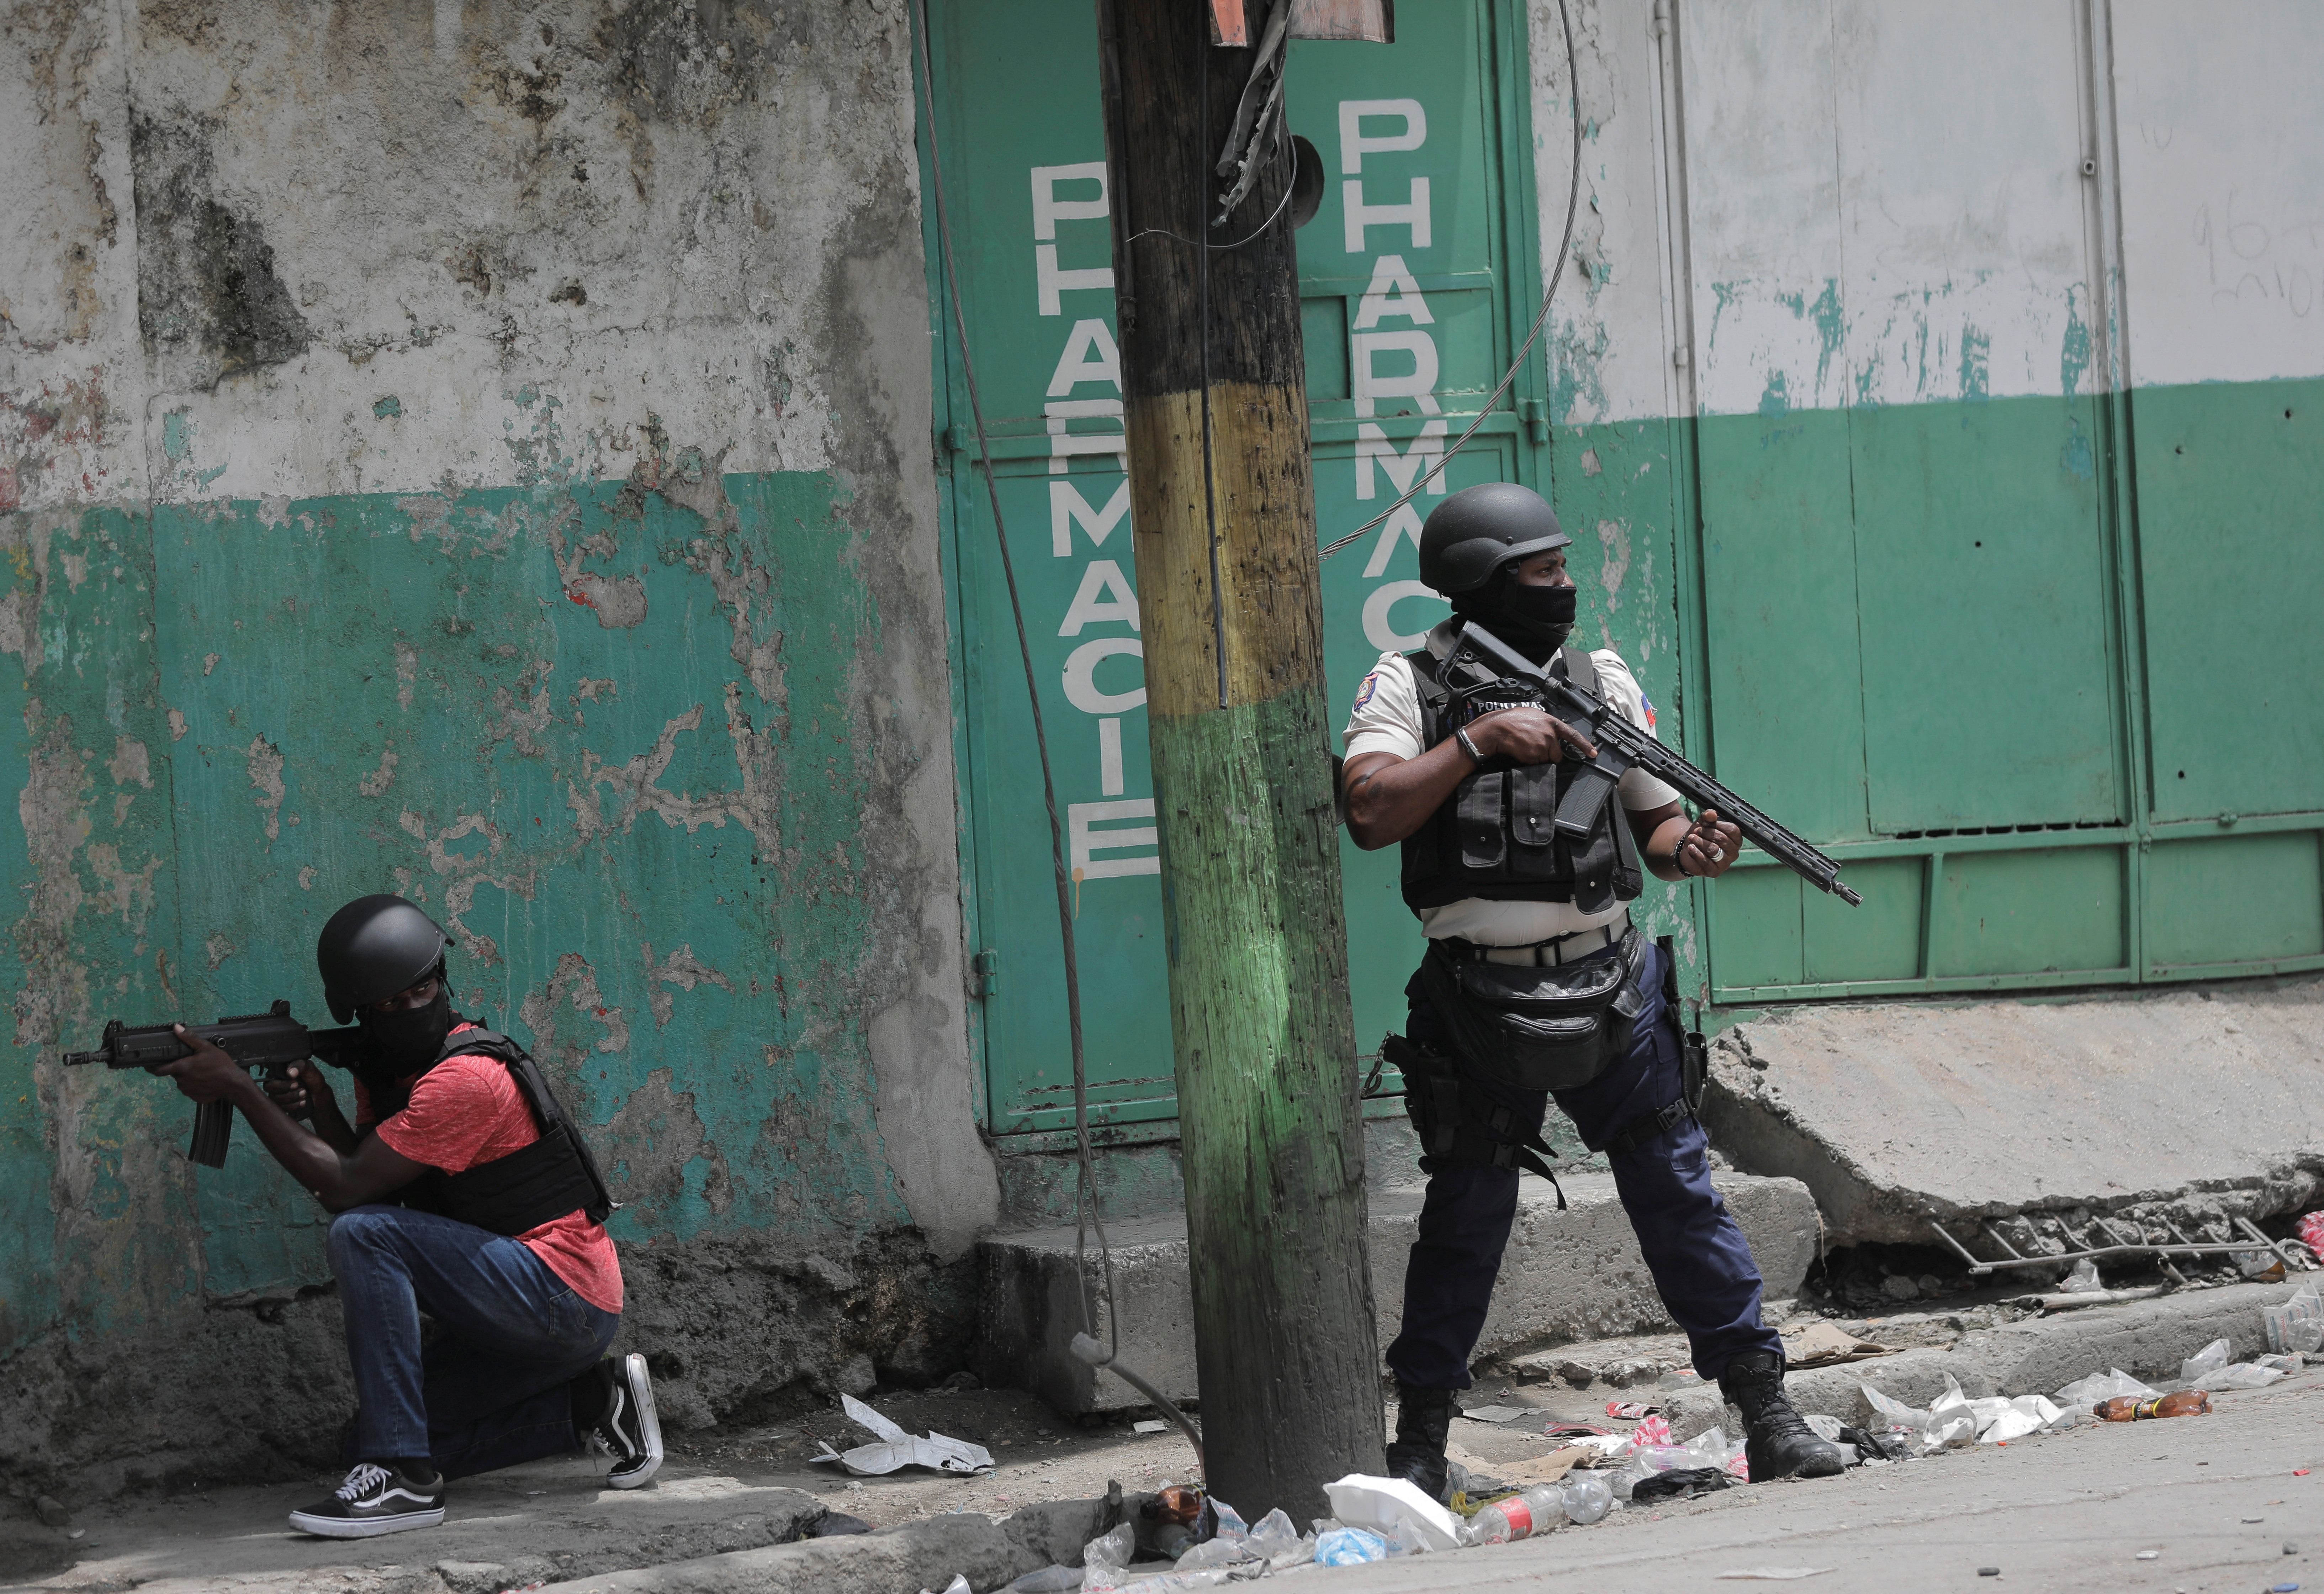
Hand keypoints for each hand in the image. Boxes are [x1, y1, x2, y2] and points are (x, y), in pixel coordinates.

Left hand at [151, 1025, 253, 1103]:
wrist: (233, 1084)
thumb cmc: (221, 1065)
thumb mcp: (206, 1048)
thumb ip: (189, 1038)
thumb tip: (176, 1028)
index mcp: (182, 1067)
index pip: (159, 1069)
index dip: (152, 1067)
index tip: (148, 1065)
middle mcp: (181, 1080)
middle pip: (175, 1073)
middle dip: (181, 1068)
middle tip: (195, 1064)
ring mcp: (187, 1090)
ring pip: (182, 1081)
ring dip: (188, 1077)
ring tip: (202, 1072)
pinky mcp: (194, 1097)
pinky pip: (190, 1089)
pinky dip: (195, 1085)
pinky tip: (205, 1080)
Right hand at [265, 1061, 333, 1118]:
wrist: (319, 1092)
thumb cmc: (311, 1077)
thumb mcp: (308, 1067)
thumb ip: (299, 1065)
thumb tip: (290, 1072)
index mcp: (278, 1073)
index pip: (269, 1077)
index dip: (280, 1082)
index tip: (294, 1082)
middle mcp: (274, 1084)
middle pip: (269, 1088)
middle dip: (285, 1089)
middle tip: (299, 1087)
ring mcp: (276, 1096)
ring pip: (276, 1099)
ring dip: (292, 1097)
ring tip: (304, 1093)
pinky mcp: (281, 1106)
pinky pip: (282, 1109)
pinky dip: (294, 1106)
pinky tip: (303, 1102)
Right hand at [1464, 706, 1596, 766]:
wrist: (1497, 728)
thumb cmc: (1512, 720)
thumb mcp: (1533, 715)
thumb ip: (1546, 724)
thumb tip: (1552, 733)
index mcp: (1552, 723)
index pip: (1573, 736)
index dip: (1585, 746)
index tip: (1593, 753)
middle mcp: (1550, 735)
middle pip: (1557, 754)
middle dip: (1549, 755)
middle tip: (1535, 748)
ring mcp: (1543, 746)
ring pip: (1545, 760)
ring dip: (1537, 758)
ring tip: (1525, 747)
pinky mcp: (1534, 756)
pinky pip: (1535, 764)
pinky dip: (1529, 761)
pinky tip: (1521, 751)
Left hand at [1674, 809, 1742, 878]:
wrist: (1689, 848)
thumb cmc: (1701, 835)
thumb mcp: (1703, 822)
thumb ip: (1708, 816)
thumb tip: (1712, 814)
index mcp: (1736, 839)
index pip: (1732, 830)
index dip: (1717, 825)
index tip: (1705, 823)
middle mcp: (1734, 852)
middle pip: (1721, 839)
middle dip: (1706, 833)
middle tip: (1696, 831)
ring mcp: (1725, 863)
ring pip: (1713, 850)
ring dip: (1700, 842)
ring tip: (1691, 838)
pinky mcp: (1715, 872)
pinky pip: (1706, 862)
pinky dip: (1696, 853)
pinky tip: (1690, 847)